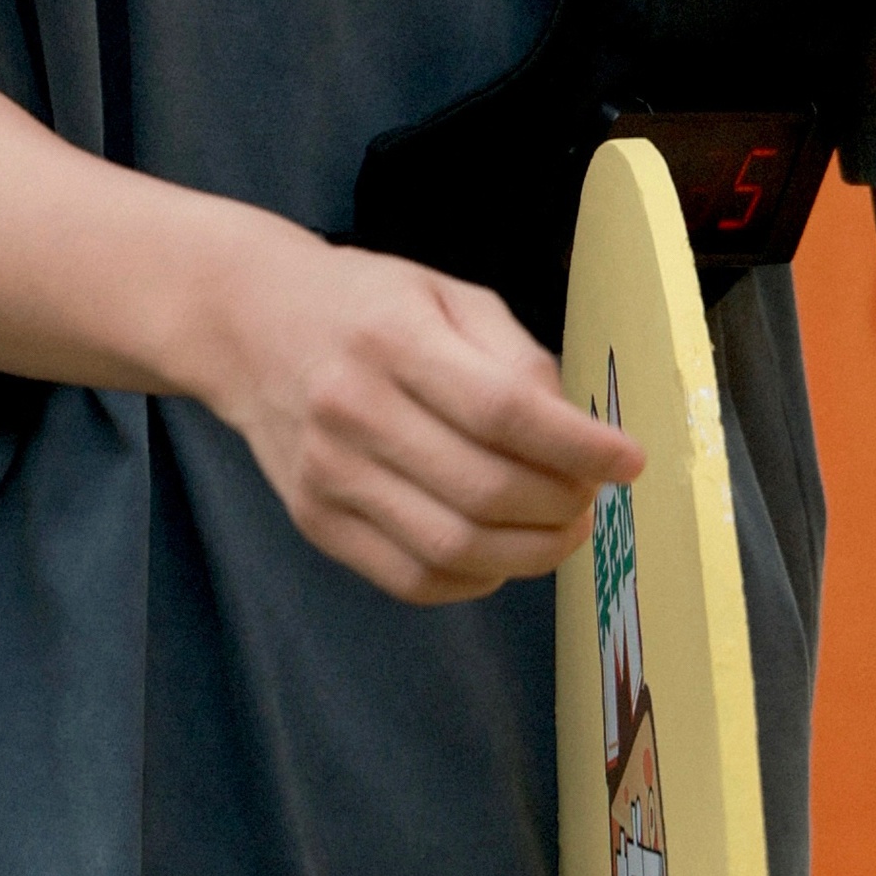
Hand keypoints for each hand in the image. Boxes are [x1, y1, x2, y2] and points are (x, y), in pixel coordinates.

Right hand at [208, 233, 642, 605]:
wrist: (248, 326)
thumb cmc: (367, 306)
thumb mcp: (448, 296)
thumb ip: (517, 358)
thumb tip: (578, 435)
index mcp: (393, 340)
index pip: (504, 413)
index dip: (579, 447)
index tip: (627, 461)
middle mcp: (352, 411)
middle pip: (484, 490)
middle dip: (563, 506)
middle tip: (591, 497)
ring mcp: (328, 476)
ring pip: (453, 547)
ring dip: (530, 552)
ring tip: (560, 528)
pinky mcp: (316, 522)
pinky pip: (413, 577)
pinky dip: (476, 578)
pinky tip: (501, 552)